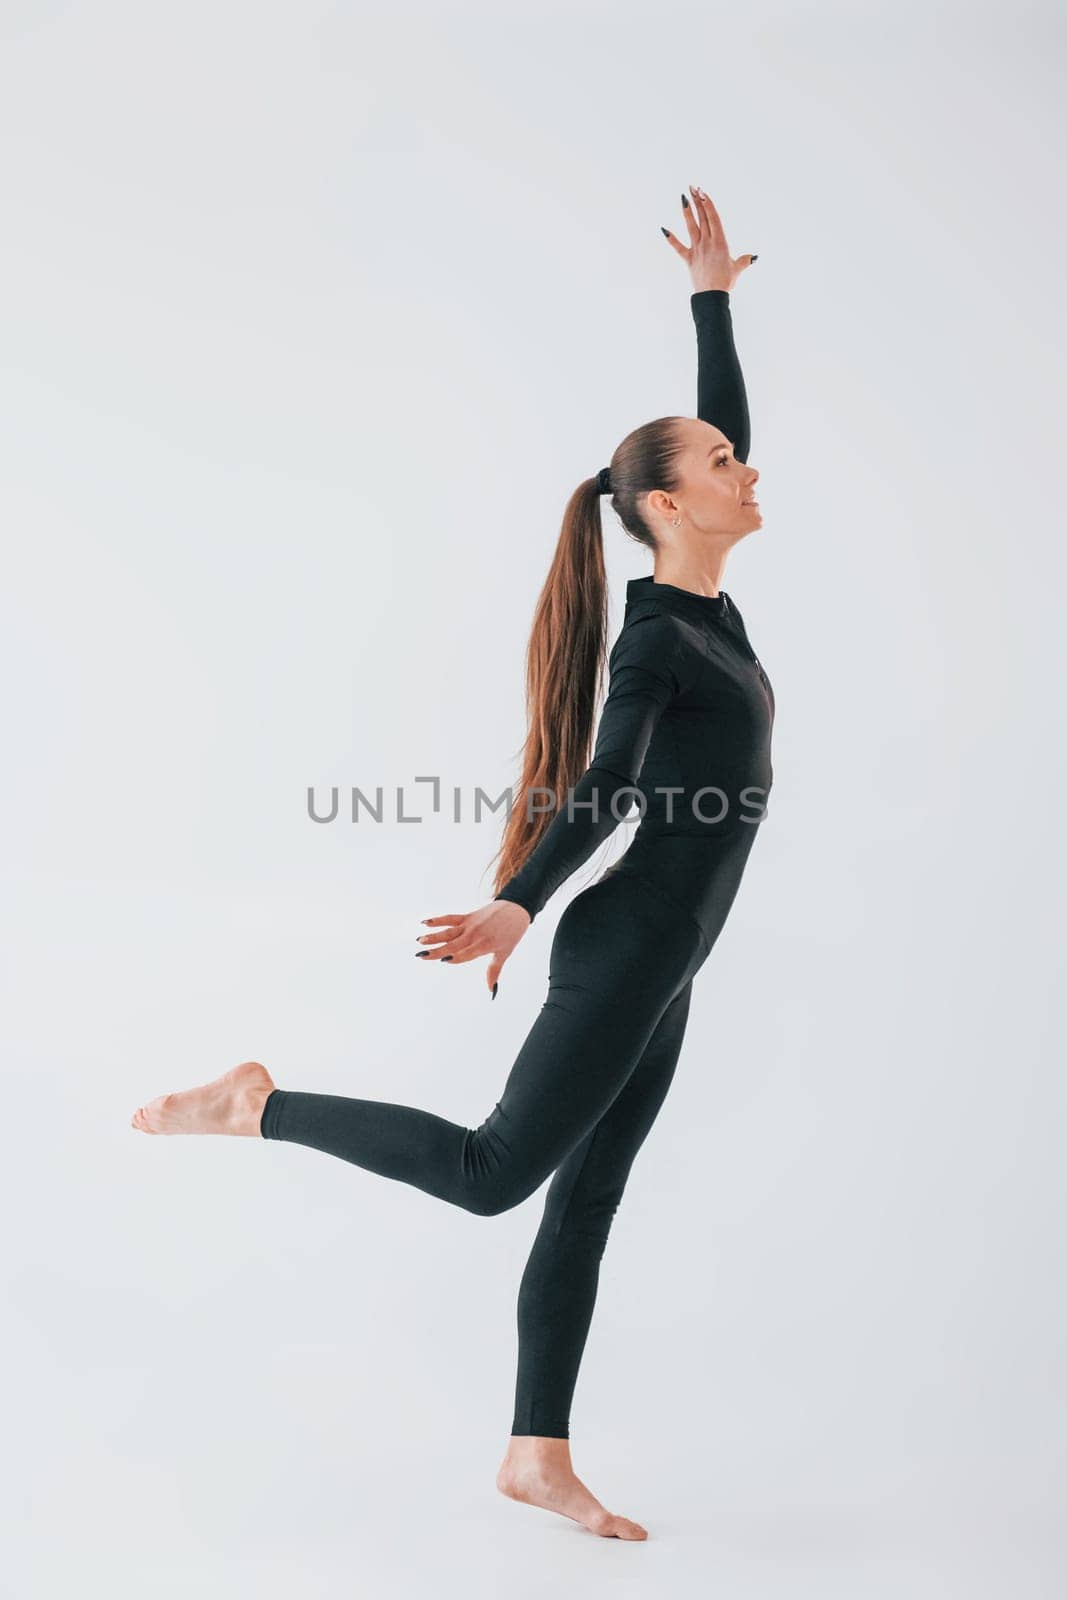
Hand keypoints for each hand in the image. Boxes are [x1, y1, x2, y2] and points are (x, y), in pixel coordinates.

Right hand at [416, 899, 530, 995]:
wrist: (515, 910)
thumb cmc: (511, 933)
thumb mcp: (504, 953)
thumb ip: (494, 971)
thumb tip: (491, 990)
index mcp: (483, 945)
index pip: (465, 953)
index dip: (455, 957)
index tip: (443, 960)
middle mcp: (473, 935)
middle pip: (452, 944)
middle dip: (436, 951)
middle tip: (421, 956)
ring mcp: (469, 925)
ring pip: (448, 932)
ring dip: (433, 936)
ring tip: (420, 941)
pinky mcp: (467, 917)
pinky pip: (450, 919)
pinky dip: (437, 920)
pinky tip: (425, 923)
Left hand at [663, 184, 755, 294]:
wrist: (712, 296)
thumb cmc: (725, 282)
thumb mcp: (737, 269)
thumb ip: (744, 260)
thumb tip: (753, 257)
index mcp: (720, 241)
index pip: (713, 218)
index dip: (708, 204)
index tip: (703, 192)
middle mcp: (708, 242)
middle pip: (702, 218)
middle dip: (698, 201)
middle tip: (693, 187)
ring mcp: (697, 250)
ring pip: (691, 227)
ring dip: (687, 212)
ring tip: (683, 198)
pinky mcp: (689, 259)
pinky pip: (678, 247)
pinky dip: (671, 239)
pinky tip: (663, 229)